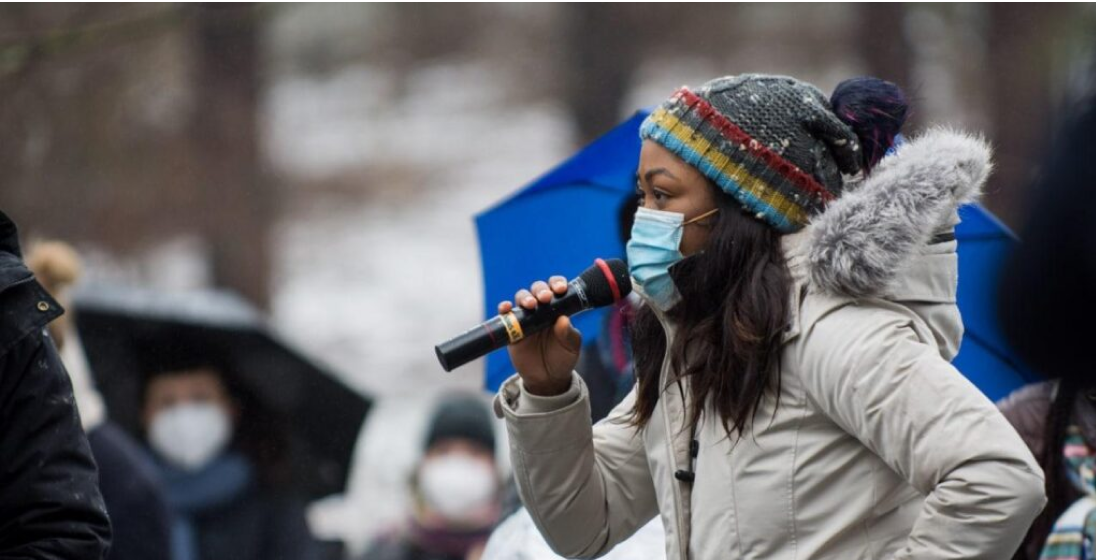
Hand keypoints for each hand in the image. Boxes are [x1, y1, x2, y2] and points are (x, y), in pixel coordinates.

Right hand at [496, 276, 581, 395]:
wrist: (547, 379)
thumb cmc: (563, 359)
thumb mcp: (571, 347)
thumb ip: (568, 334)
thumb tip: (563, 320)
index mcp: (558, 309)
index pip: (556, 289)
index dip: (557, 283)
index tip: (560, 289)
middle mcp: (541, 309)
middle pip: (537, 289)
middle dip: (540, 289)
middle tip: (544, 297)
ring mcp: (525, 318)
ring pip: (521, 298)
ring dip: (525, 297)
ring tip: (530, 304)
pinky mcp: (512, 329)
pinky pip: (505, 315)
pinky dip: (504, 308)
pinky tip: (506, 308)